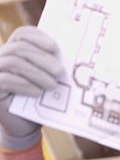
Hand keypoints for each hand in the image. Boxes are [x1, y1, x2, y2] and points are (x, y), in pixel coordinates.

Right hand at [0, 26, 64, 150]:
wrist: (26, 125)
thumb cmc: (41, 100)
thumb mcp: (49, 80)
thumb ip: (54, 67)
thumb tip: (72, 55)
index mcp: (17, 52)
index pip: (22, 34)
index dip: (38, 37)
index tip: (55, 47)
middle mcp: (2, 59)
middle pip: (19, 47)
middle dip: (42, 58)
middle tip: (60, 71)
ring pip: (13, 62)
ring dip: (36, 73)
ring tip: (53, 85)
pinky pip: (5, 80)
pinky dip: (24, 85)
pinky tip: (38, 93)